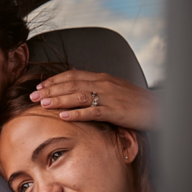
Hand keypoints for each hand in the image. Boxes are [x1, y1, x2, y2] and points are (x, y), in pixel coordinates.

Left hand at [29, 69, 158, 130]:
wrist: (158, 107)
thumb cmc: (135, 101)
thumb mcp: (114, 88)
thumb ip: (96, 86)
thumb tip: (78, 84)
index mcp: (102, 77)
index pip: (72, 75)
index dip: (54, 80)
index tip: (39, 86)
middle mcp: (103, 84)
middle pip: (71, 84)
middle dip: (50, 89)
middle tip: (32, 96)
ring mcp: (109, 97)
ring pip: (78, 96)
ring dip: (58, 99)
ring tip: (42, 104)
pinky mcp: (115, 111)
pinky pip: (92, 111)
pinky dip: (77, 113)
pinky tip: (63, 116)